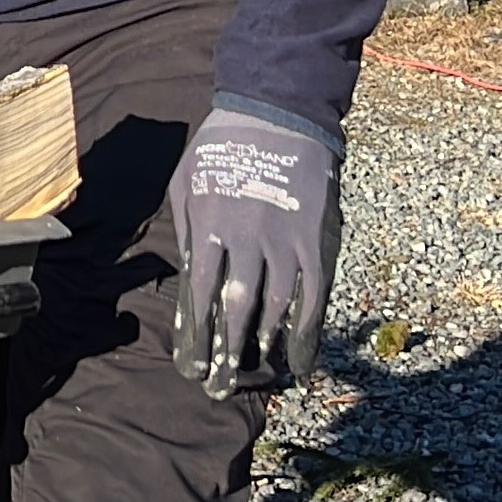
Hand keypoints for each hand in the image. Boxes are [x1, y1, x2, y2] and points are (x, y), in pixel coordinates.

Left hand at [169, 102, 342, 394]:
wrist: (278, 113)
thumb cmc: (223, 146)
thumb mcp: (186, 180)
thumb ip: (185, 230)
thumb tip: (186, 277)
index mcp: (208, 224)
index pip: (200, 294)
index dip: (196, 335)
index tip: (191, 366)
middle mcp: (246, 238)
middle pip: (236, 309)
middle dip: (226, 353)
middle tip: (219, 387)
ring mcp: (285, 240)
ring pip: (275, 308)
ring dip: (263, 346)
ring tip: (254, 372)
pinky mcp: (316, 240)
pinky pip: (313, 296)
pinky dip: (308, 332)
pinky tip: (301, 359)